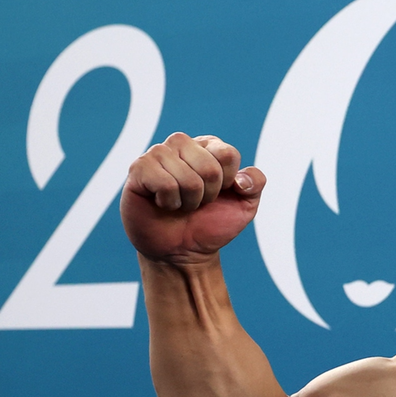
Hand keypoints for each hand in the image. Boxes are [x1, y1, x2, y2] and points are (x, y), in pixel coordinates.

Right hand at [120, 133, 265, 265]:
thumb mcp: (245, 206)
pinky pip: (164, 183)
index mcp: (209, 146)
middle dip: (209, 195)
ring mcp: (158, 154)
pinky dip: (170, 202)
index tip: (219, 194)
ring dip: (189, 201)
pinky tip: (163, 204)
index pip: (228, 154)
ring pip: (187, 177)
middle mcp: (183, 144)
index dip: (228, 182)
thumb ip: (255, 184)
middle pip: (209, 167)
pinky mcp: (138, 169)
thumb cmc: (211, 223)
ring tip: (180, 204)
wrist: (183, 251)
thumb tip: (241, 179)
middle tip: (197, 202)